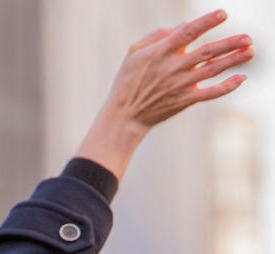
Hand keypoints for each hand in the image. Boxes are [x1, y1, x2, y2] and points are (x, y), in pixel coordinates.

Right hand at [76, 8, 252, 180]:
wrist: (124, 115)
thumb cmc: (128, 81)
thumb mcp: (133, 53)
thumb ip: (157, 36)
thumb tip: (182, 27)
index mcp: (159, 53)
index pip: (187, 33)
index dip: (206, 23)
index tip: (223, 14)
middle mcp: (172, 67)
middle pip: (206, 52)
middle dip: (229, 44)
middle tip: (248, 38)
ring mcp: (180, 85)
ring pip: (212, 70)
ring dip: (233, 60)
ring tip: (251, 52)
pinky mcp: (184, 100)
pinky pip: (210, 93)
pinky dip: (226, 87)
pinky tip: (241, 78)